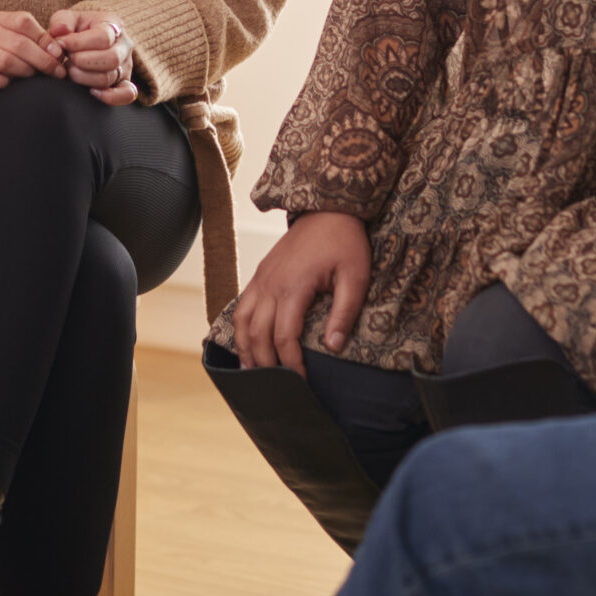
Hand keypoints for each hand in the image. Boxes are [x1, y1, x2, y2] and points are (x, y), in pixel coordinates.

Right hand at [0, 11, 59, 104]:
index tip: (60, 55)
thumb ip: (39, 39)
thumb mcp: (18, 40)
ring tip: (33, 78)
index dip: (45, 39)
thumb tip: (63, 43)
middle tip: (56, 72)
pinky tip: (9, 85)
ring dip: (24, 71)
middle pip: (18, 43)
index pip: (24, 22)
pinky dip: (2, 83)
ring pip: (3, 60)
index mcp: (0, 20)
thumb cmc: (2, 54)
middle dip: (42, 60)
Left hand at [47, 7, 136, 104]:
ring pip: (111, 77)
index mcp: (113, 25)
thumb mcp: (67, 18)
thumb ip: (61, 22)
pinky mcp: (124, 83)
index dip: (78, 43)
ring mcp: (126, 66)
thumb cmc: (76, 29)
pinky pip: (127, 94)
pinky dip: (110, 97)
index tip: (61, 44)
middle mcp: (124, 45)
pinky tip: (91, 92)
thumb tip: (60, 30)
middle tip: (68, 60)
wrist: (86, 41)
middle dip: (83, 62)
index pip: (103, 37)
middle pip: (111, 58)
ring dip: (85, 77)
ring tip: (71, 71)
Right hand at [235, 210, 369, 376]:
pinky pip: (241, 306)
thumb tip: (332, 347)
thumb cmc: (345, 242)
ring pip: (242, 321)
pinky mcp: (260, 274)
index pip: (284, 337)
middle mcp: (271, 284)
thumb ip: (344, 312)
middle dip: (266, 364)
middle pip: (258, 334)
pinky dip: (239, 329)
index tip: (302, 383)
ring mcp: (262, 278)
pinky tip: (247, 344)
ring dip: (245, 350)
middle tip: (277, 388)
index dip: (291, 364)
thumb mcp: (356, 276)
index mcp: (294, 287)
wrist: (327, 207)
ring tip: (252, 373)